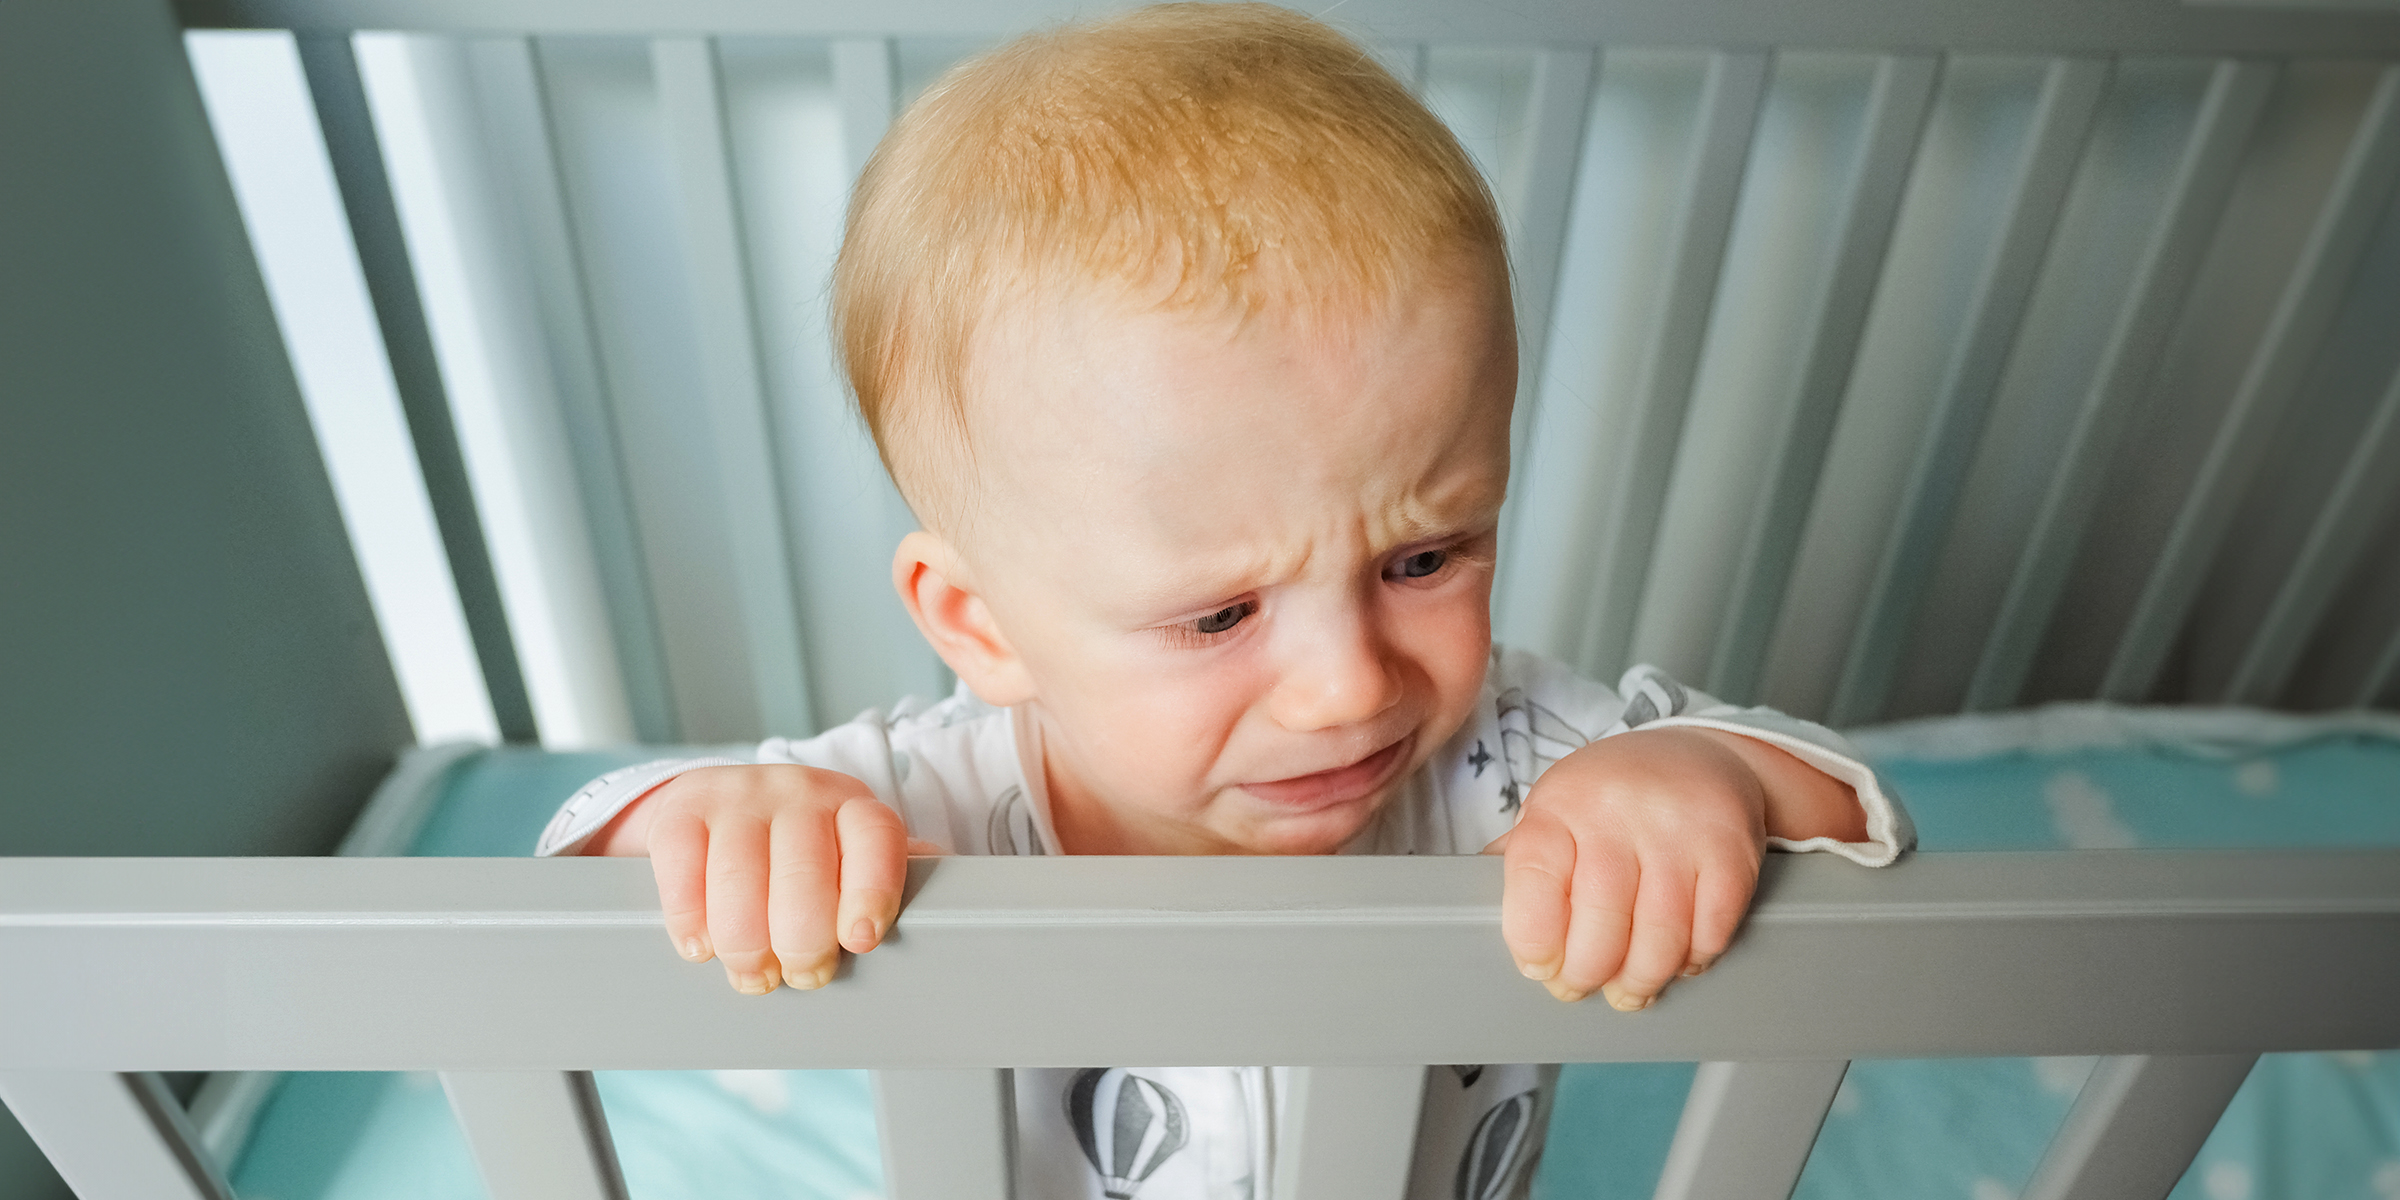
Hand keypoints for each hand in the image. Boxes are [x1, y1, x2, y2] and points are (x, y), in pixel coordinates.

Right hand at [585, 765, 940, 993]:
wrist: (716, 803)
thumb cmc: (801, 850)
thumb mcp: (851, 857)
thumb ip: (891, 877)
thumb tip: (958, 898)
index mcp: (854, 809)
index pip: (875, 839)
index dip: (873, 890)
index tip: (862, 940)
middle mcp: (800, 793)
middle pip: (803, 872)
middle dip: (802, 939)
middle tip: (801, 974)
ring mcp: (740, 797)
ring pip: (740, 878)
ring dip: (745, 944)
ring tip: (753, 974)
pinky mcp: (683, 810)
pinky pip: (684, 867)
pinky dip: (691, 919)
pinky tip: (701, 948)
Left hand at [1486, 727, 1852, 1010]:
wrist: (1700, 755)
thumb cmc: (1612, 797)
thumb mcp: (1555, 811)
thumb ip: (1522, 862)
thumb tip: (1466, 909)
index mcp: (1561, 805)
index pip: (1534, 883)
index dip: (1532, 941)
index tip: (1538, 966)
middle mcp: (1618, 814)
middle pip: (1599, 926)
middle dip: (1584, 975)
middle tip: (1579, 987)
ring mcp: (1679, 833)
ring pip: (1658, 940)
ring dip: (1638, 981)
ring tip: (1626, 990)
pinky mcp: (1732, 854)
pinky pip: (1710, 934)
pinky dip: (1691, 961)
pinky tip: (1676, 960)